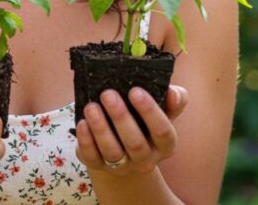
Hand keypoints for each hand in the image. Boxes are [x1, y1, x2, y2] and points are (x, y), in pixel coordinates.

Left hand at [74, 84, 188, 175]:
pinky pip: (92, 157)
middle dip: (121, 118)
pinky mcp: (100, 165)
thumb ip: (175, 98)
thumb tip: (171, 92)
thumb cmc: (146, 120)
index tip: (135, 91)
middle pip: (135, 144)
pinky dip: (86, 141)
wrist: (126, 146)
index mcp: (165, 145)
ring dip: (101, 129)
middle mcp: (146, 159)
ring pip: (113, 152)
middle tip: (108, 94)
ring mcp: (123, 166)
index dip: (150, 112)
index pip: (162, 132)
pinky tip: (82, 123)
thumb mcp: (164, 109)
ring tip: (91, 107)